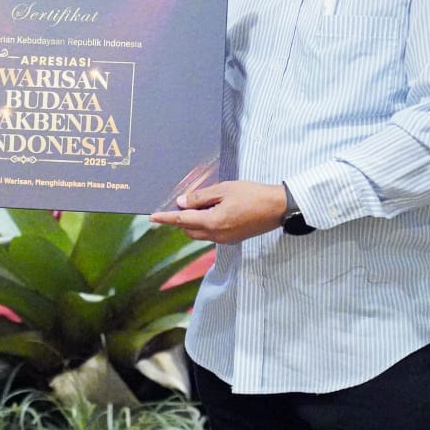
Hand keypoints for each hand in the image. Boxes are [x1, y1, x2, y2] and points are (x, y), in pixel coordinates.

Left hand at [149, 180, 286, 243]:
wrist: (277, 208)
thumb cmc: (252, 195)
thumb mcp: (224, 190)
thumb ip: (200, 197)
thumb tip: (181, 203)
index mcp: (213, 223)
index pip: (182, 221)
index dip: (166, 218)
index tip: (152, 217)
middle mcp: (217, 235)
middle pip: (189, 230)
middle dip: (181, 219)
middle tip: (184, 201)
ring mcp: (225, 239)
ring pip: (199, 233)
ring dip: (193, 222)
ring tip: (199, 204)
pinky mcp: (232, 239)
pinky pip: (211, 234)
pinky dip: (205, 224)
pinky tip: (212, 210)